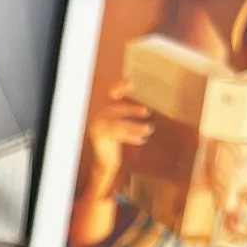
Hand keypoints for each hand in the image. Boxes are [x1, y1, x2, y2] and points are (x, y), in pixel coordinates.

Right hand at [84, 78, 152, 193]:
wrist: (105, 163)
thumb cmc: (117, 143)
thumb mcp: (124, 126)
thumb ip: (130, 115)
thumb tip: (148, 106)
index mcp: (104, 109)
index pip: (111, 93)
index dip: (120, 87)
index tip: (132, 83)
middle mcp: (98, 115)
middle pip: (117, 109)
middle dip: (132, 110)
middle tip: (147, 112)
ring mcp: (97, 125)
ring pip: (119, 124)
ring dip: (135, 126)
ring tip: (149, 129)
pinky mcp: (99, 136)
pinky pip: (117, 134)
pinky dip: (131, 136)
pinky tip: (142, 140)